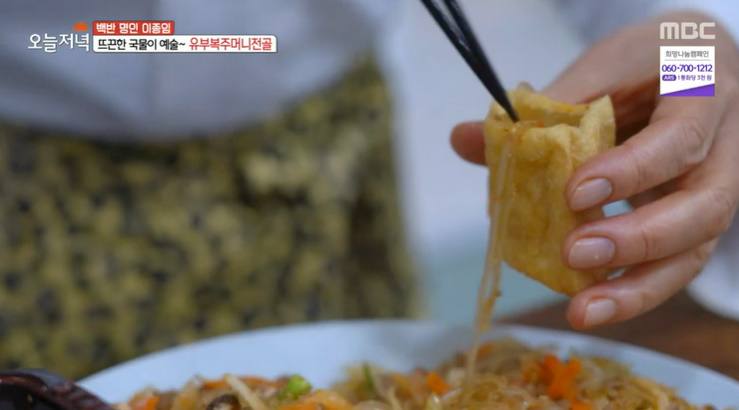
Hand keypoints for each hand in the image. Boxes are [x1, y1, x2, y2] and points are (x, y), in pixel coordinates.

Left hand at [450, 11, 738, 328]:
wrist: (689, 64)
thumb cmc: (644, 65)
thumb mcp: (599, 68)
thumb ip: (542, 108)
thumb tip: (464, 140)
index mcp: (703, 92)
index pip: (678, 138)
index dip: (630, 170)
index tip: (574, 192)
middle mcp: (726, 148)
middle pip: (704, 207)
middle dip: (638, 239)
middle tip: (574, 254)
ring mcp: (718, 189)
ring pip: (695, 250)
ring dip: (638, 288)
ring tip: (583, 310)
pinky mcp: (697, 221)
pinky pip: (676, 263)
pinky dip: (633, 288)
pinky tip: (591, 303)